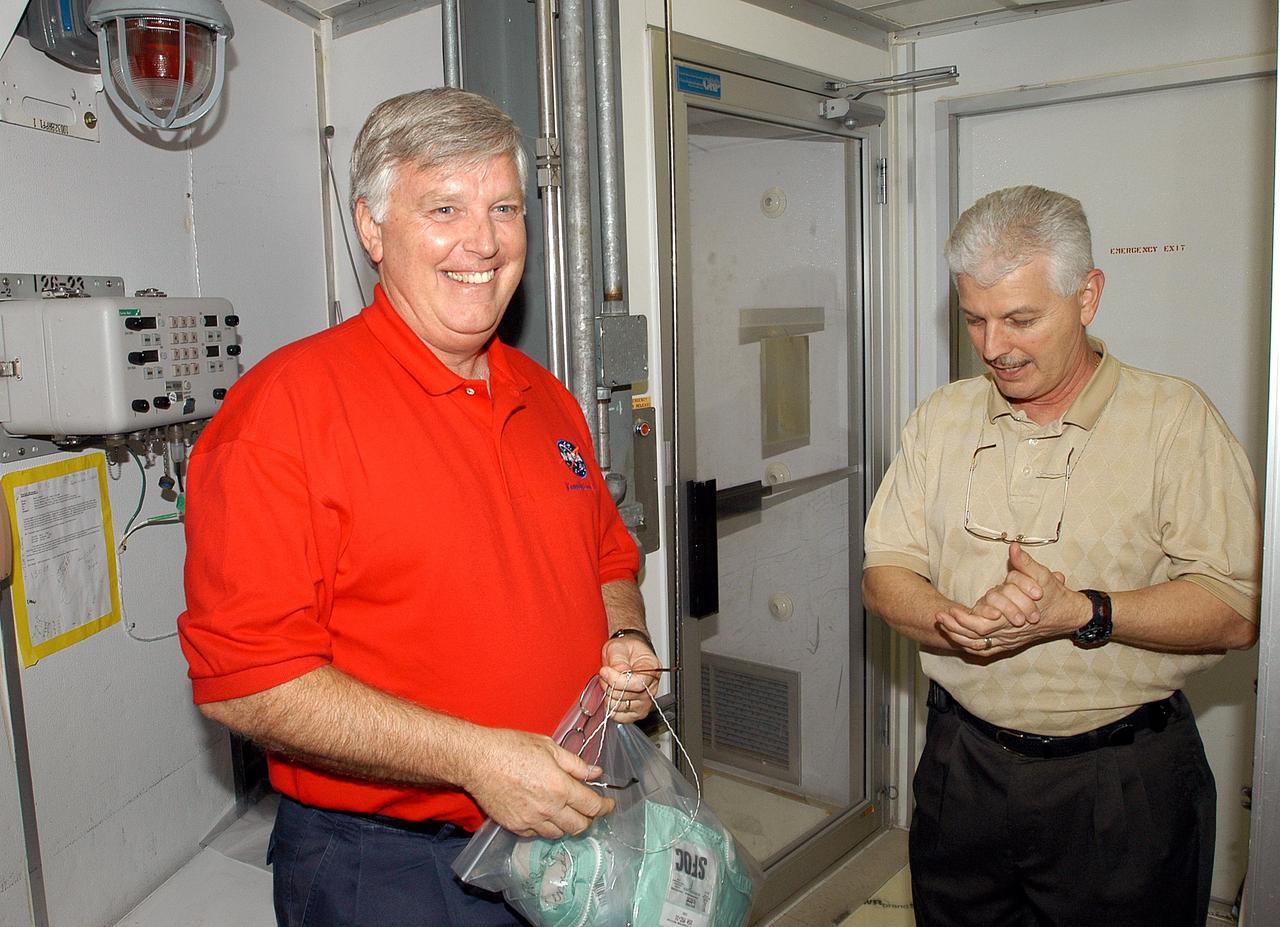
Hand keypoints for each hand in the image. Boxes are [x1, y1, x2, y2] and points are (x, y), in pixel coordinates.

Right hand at [463, 728, 614, 837]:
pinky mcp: (515, 827)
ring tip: (565, 811)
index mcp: (560, 787)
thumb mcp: (548, 746)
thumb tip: (596, 773)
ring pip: (560, 834)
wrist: (477, 760)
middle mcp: (549, 809)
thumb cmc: (511, 747)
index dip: (605, 807)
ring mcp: (531, 821)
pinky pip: (538, 834)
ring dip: (567, 824)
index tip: (609, 804)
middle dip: (589, 818)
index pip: (592, 806)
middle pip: (579, 826)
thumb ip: (575, 764)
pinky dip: (545, 827)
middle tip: (587, 808)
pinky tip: (543, 814)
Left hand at [599, 634, 660, 722]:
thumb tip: (618, 672)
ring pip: (621, 707)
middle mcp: (652, 687)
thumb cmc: (626, 649)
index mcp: (652, 669)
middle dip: (610, 685)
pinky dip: (611, 708)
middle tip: (606, 673)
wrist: (628, 654)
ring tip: (609, 683)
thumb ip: (618, 660)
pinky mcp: (637, 712)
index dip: (617, 680)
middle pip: (628, 697)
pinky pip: (620, 717)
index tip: (605, 671)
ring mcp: (645, 702)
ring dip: (609, 696)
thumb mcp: (618, 647)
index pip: (638, 683)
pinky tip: (611, 695)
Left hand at [935, 544, 1084, 656]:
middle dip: (955, 627)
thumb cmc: (1054, 595)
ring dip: (958, 636)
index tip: (949, 610)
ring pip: (978, 645)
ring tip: (942, 624)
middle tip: (939, 616)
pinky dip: (970, 646)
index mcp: (1014, 620)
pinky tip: (958, 638)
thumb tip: (1014, 548)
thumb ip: (1026, 563)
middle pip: (975, 638)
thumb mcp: (1043, 577)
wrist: (1069, 615)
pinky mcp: (1010, 642)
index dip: (964, 620)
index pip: (982, 625)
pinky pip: (986, 649)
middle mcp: (1009, 633)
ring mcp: (1009, 640)